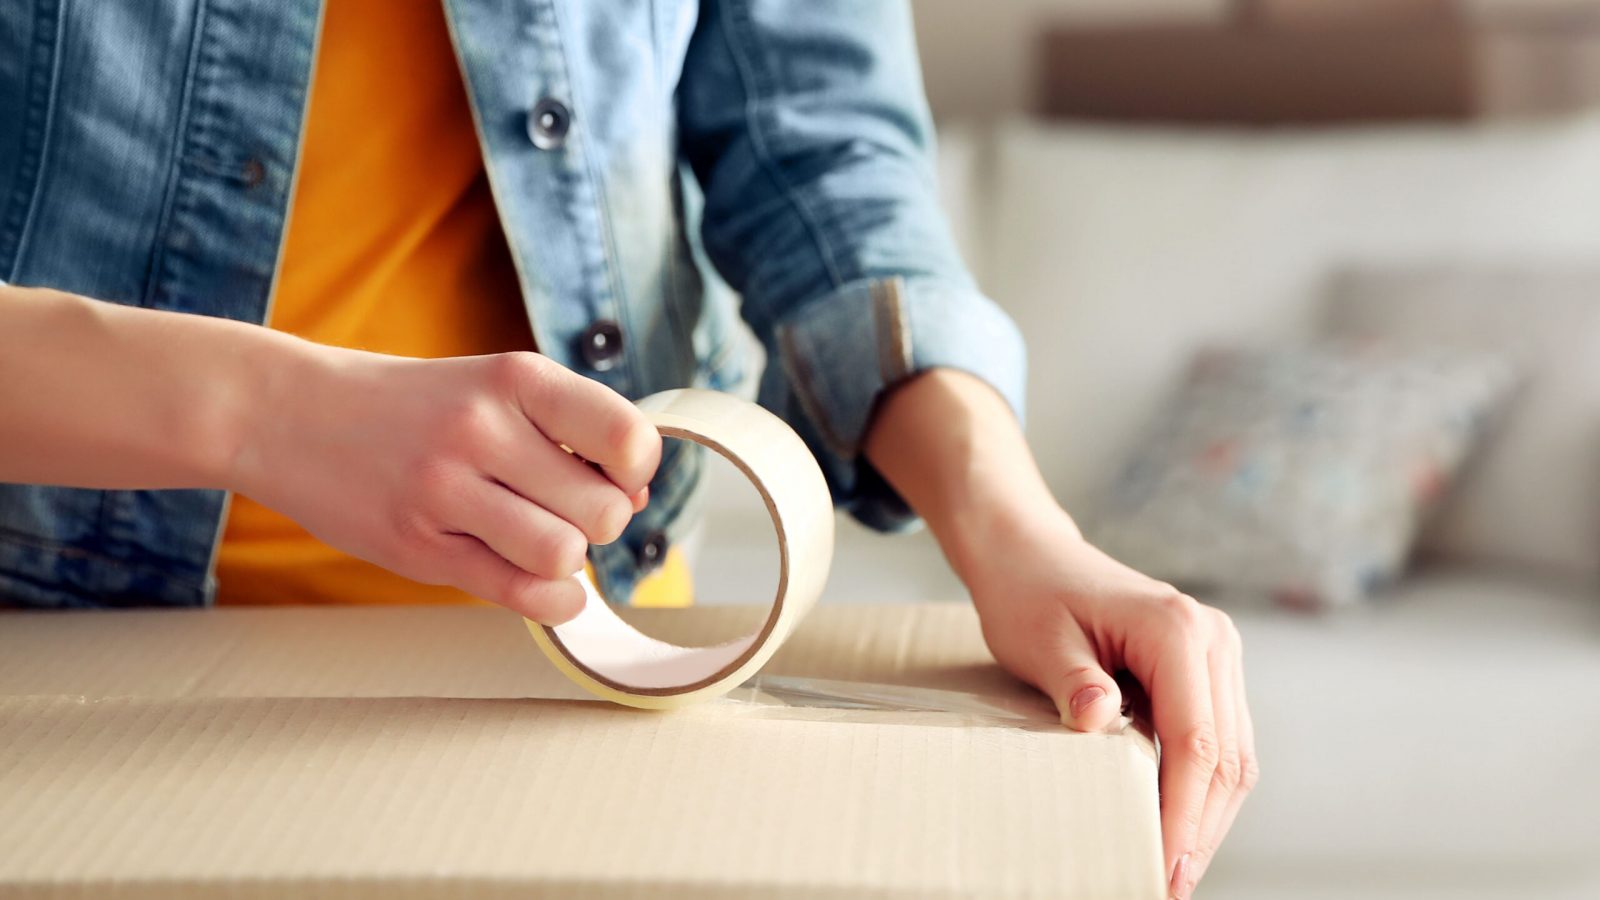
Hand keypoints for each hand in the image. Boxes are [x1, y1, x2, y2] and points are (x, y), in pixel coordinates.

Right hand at [231, 346, 659, 621]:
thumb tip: (638, 499)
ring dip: (565, 558)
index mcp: (515, 377)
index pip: (627, 438)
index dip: (637, 470)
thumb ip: (566, 432)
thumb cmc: (412, 406)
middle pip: (604, 511)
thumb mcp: (490, 387)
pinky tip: (539, 581)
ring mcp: (444, 489)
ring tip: (535, 536)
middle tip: (564, 509)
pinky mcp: (417, 547)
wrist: (288, 413)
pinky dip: (550, 600)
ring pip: (564, 554)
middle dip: (601, 521)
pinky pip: (520, 594)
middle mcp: (482, 428)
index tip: (613, 472)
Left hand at [966, 516, 1256, 899]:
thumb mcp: (1039, 640)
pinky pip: (1218, 738)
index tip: (1162, 866)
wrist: (1031, 555)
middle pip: (1226, 755)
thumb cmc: (1029, 594)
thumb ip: (1073, 682)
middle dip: (1201, 828)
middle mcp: (1212, 637)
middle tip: (1169, 884)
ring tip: (1175, 868)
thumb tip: (1100, 720)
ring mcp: (1216, 651)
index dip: (1182, 814)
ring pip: (1233, 754)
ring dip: (1209, 816)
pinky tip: (1178, 825)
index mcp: (1176, 629)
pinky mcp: (1206, 668)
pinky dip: (1203, 787)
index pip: (1195, 741)